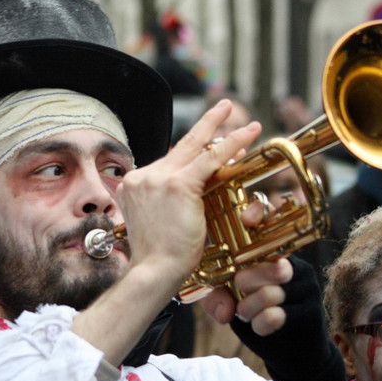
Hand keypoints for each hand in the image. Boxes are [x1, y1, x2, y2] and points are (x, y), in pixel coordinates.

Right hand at [115, 100, 260, 289]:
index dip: (194, 154)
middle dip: (206, 126)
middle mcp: (142, 177)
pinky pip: (210, 158)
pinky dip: (231, 143)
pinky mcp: (177, 184)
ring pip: (196, 148)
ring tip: (243, 118)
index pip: (169, 162)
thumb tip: (194, 193)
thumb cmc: (159, 259)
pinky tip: (248, 133)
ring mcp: (158, 178)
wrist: (154, 272)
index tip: (213, 147)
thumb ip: (167, 204)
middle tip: (223, 108)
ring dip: (223, 130)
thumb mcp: (156, 224)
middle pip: (180, 146)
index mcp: (133, 186)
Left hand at [200, 196, 293, 335]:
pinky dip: (260, 324)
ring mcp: (307, 289)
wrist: (291, 348)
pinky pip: (277, 316)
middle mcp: (296, 267)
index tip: (246, 220)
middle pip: (273, 265)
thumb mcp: (235, 299)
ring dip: (249, 308)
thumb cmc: (260, 316)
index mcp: (278, 257)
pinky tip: (259, 327)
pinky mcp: (311, 313)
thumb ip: (220, 295)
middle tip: (240, 292)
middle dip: (247, 282)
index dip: (260, 217)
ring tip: (246, 313)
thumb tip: (222, 306)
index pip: (273, 227)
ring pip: (271, 293)